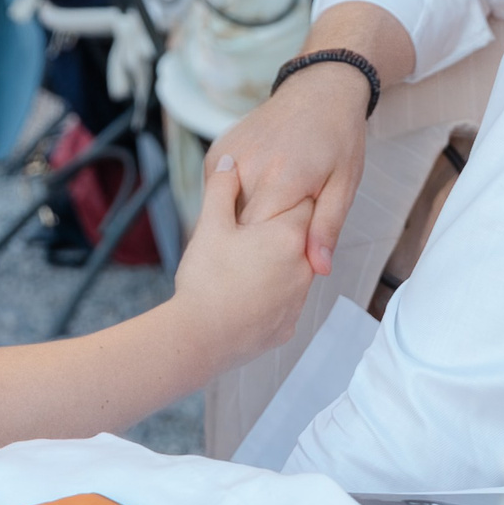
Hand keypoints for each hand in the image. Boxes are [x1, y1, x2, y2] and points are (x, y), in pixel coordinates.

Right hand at [174, 156, 315, 367]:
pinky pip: (284, 300)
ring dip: (276, 263)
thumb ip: (221, 190)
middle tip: (247, 233)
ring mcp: (297, 300)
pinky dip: (269, 293)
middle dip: (279, 232)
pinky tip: (244, 292)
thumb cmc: (206, 279)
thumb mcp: (210, 226)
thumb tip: (229, 165)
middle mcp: (302, 267)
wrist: (200, 339)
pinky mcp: (287, 325)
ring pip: (293, 271)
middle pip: (300, 238)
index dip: (284, 197)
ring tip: (242, 265)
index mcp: (287, 235)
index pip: (303, 203)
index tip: (268, 198)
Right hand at [209, 62, 368, 277]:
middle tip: (282, 231)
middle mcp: (246, 168)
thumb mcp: (344, 185)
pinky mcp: (216, 151)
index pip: (259, 242)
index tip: (287, 253)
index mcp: (280, 181)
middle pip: (239, 228)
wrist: (318, 89)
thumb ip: (326, 228)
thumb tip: (318, 268)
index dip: (273, 254)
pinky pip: (217, 191)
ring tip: (271, 207)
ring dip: (244, 219)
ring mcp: (226, 157)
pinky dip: (235, 198)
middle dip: (258, 239)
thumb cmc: (337, 138)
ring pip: (224, 211)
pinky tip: (258, 189)